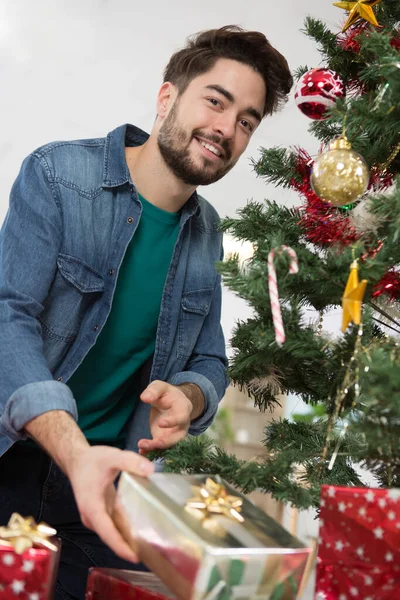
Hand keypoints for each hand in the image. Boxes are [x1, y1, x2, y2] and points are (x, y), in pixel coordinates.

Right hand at [67, 445, 153, 561]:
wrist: (77, 460)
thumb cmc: (92, 460)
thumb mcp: (111, 457)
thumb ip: (129, 461)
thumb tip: (150, 469)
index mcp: (92, 507)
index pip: (107, 532)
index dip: (120, 546)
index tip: (135, 557)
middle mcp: (91, 517)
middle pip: (110, 537)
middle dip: (128, 547)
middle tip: (150, 552)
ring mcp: (95, 517)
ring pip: (112, 533)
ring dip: (127, 540)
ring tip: (150, 545)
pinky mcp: (100, 514)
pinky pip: (113, 526)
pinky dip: (125, 530)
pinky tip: (141, 530)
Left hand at [138, 380, 193, 453]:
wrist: (170, 402)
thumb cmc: (166, 394)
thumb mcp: (160, 387)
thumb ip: (153, 391)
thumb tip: (145, 397)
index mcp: (183, 408)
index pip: (181, 417)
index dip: (172, 421)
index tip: (161, 423)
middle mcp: (182, 425)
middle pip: (178, 436)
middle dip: (166, 441)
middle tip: (153, 443)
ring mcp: (174, 434)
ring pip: (169, 445)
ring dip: (157, 448)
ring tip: (142, 447)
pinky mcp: (165, 440)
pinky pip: (160, 448)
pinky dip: (151, 451)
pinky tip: (141, 452)